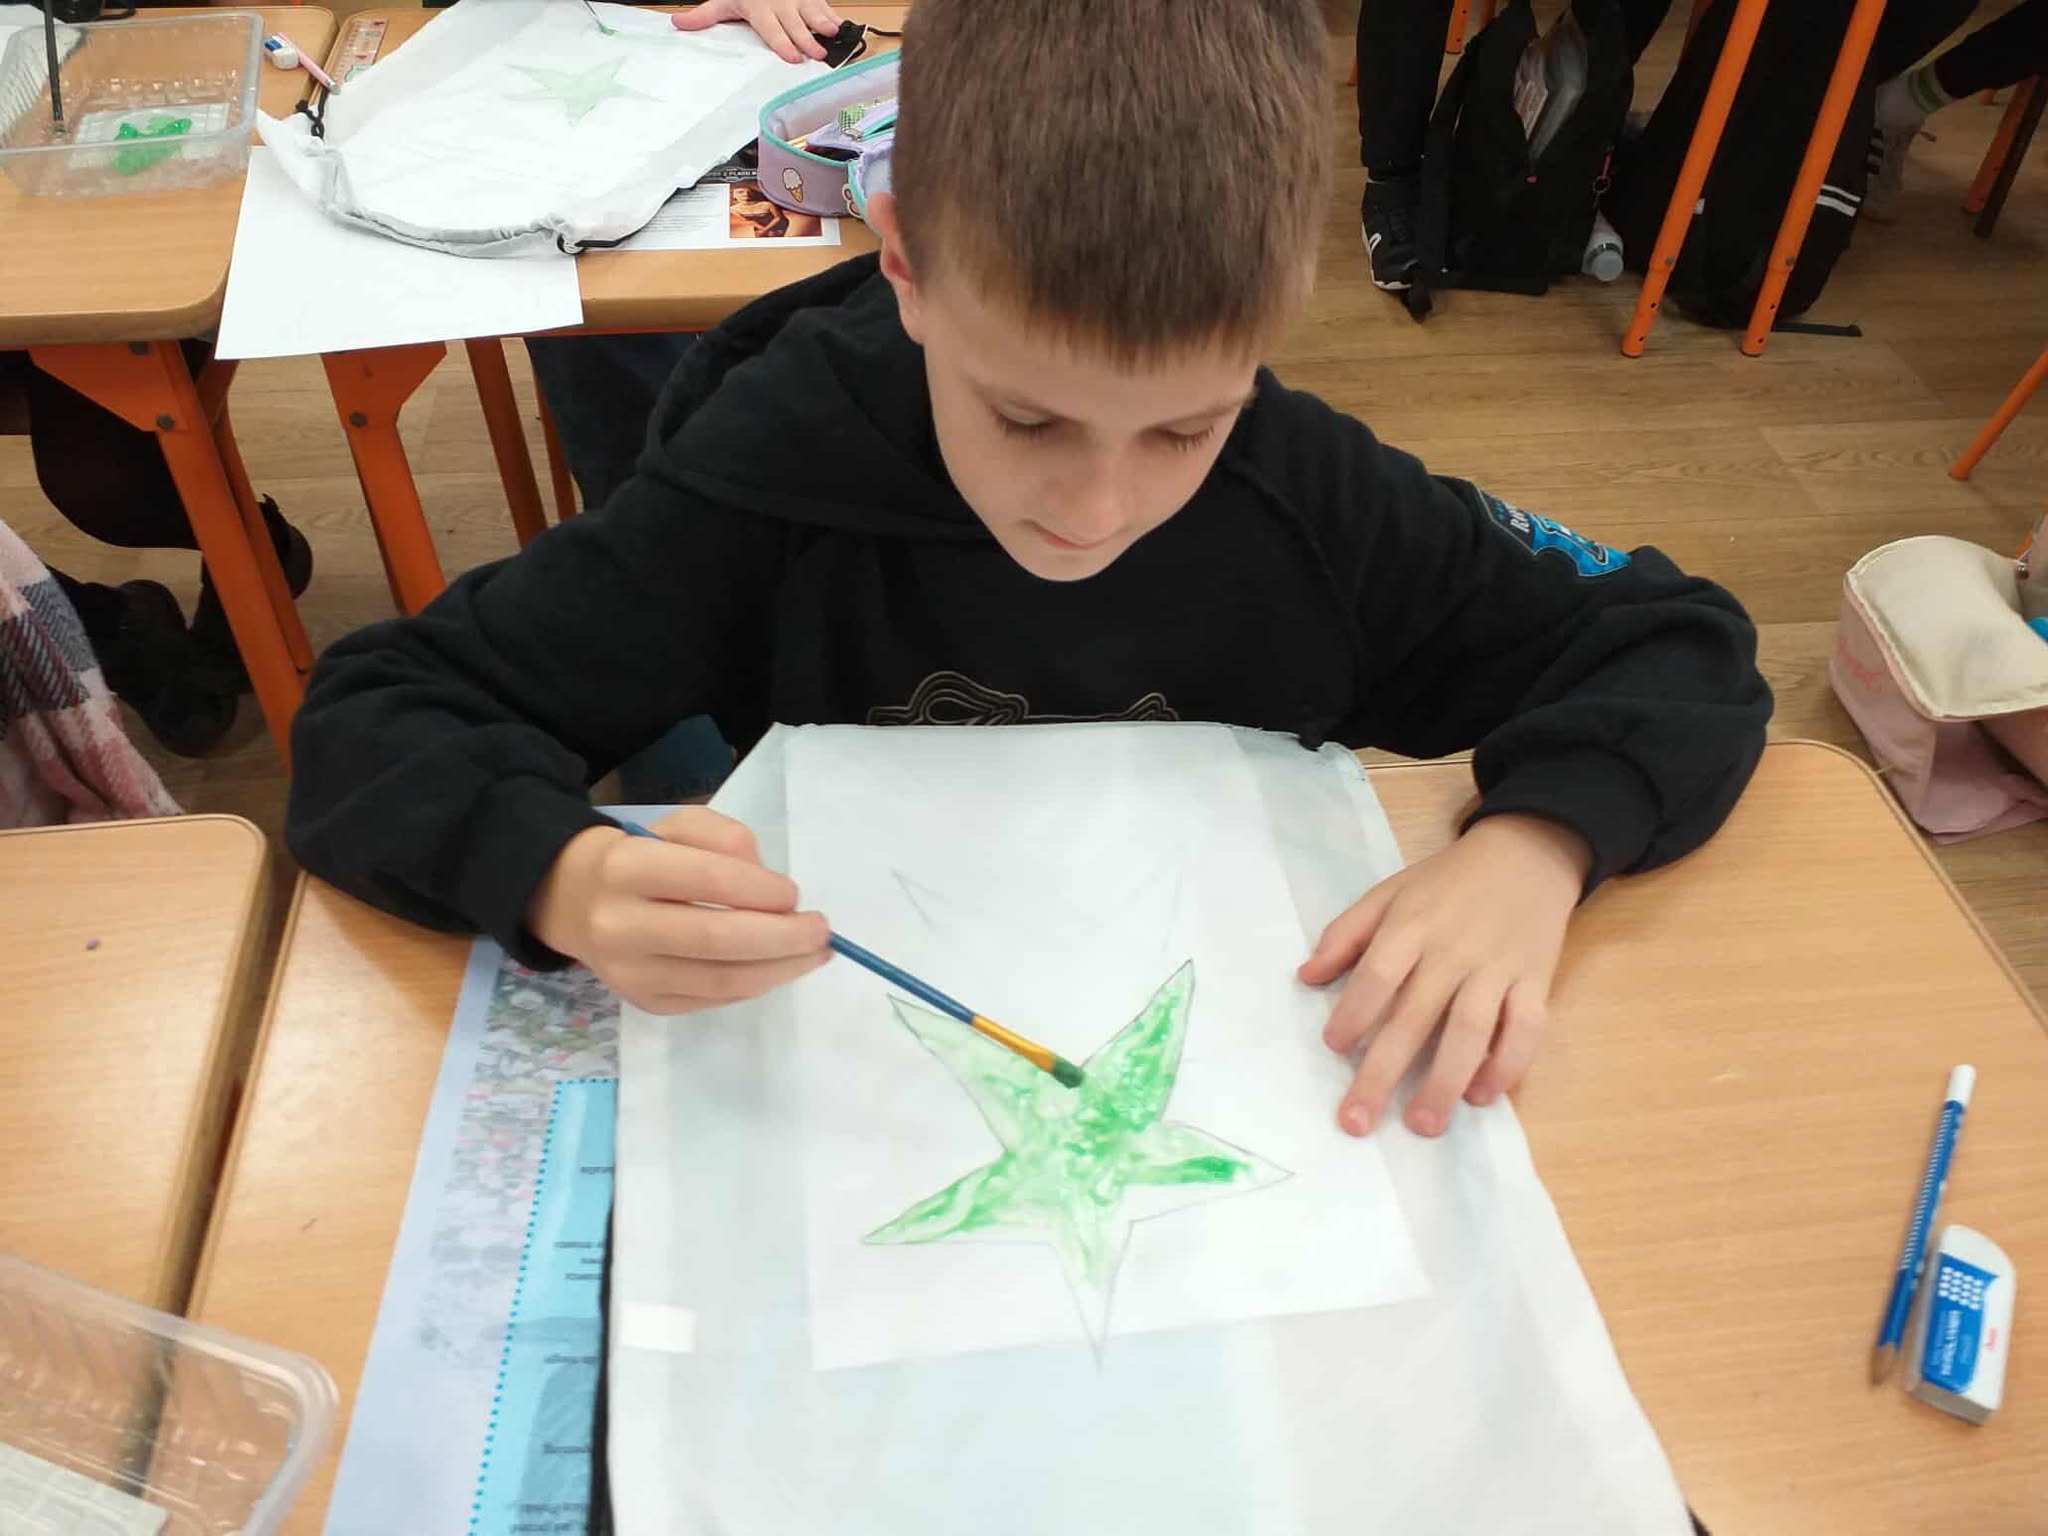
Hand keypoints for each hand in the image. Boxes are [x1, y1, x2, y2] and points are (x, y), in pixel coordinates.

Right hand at [527, 808, 830, 1012]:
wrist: (576, 901)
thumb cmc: (642, 856)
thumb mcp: (678, 826)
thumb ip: (728, 841)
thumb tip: (773, 891)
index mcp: (627, 867)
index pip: (711, 880)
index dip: (763, 889)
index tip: (794, 894)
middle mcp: (621, 925)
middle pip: (718, 939)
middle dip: (784, 938)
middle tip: (821, 931)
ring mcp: (631, 973)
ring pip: (721, 980)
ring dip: (780, 970)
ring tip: (814, 955)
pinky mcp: (645, 1003)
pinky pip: (713, 999)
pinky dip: (755, 985)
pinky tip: (778, 968)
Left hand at [673, 0, 844, 62]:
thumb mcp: (725, 1)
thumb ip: (705, 16)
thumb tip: (679, 25)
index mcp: (761, 10)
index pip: (772, 30)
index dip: (782, 43)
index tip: (792, 57)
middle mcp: (782, 5)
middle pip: (796, 26)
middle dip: (808, 39)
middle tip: (818, 54)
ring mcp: (799, 0)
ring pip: (814, 14)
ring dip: (824, 24)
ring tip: (832, 34)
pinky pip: (825, 7)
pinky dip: (833, 17)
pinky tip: (841, 27)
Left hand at [1298, 815, 1589, 1138]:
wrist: (1526, 854)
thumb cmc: (1447, 882)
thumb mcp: (1389, 892)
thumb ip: (1346, 934)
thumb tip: (1305, 977)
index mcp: (1411, 926)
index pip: (1377, 976)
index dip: (1354, 1013)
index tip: (1333, 1047)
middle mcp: (1453, 951)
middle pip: (1415, 1017)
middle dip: (1383, 1073)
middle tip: (1358, 1122)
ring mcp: (1497, 968)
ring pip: (1471, 1030)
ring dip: (1445, 1081)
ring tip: (1423, 1124)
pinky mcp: (1536, 981)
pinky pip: (1525, 1028)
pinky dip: (1507, 1064)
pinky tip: (1483, 1095)